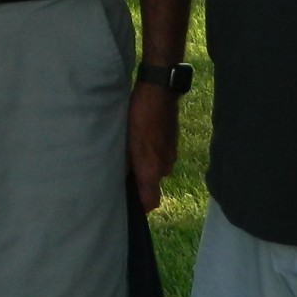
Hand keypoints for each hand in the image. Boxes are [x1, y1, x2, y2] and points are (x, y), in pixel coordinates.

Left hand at [127, 82, 178, 212]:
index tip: (129, 201)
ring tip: (132, 150)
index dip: (141, 206)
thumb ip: (126, 164)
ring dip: (147, 164)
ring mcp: (172, 154)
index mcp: (152, 169)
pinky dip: (153, 152)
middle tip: (124, 169)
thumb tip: (122, 179)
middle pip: (152, 184)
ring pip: (157, 168)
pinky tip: (142, 139)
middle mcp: (165, 166)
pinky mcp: (174, 143)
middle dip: (141, 179)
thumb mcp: (125, 141)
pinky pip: (162, 156)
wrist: (159, 91)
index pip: (151, 202)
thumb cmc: (138, 115)